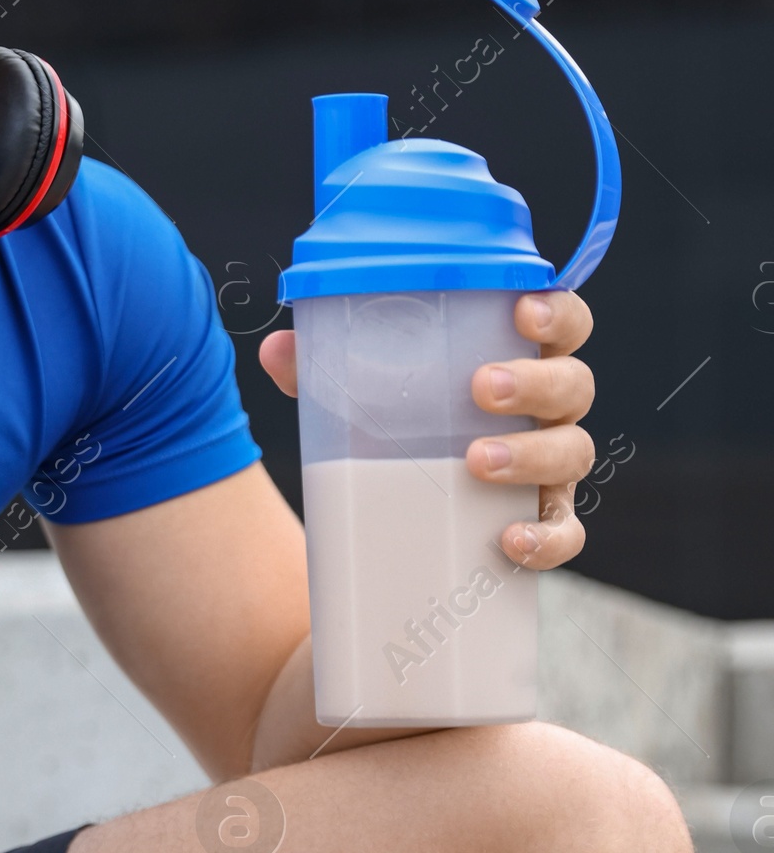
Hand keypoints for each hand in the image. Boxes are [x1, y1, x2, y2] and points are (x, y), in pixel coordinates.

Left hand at [259, 289, 595, 571]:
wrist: (395, 525)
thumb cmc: (397, 432)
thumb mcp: (357, 399)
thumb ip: (321, 372)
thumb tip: (278, 349)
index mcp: (518, 363)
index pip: (564, 326)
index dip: (558, 313)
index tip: (522, 311)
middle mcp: (547, 413)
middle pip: (574, 387)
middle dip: (535, 383)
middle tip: (480, 388)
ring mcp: (551, 472)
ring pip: (572, 454)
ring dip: (531, 454)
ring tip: (475, 460)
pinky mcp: (541, 528)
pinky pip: (564, 535)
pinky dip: (546, 540)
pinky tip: (509, 540)